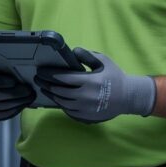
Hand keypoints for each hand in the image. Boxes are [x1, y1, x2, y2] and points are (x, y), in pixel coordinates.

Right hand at [0, 67, 35, 121]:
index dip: (0, 81)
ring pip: (1, 106)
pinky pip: (2, 115)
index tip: (14, 81)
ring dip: (18, 102)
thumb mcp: (0, 66)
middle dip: (14, 93)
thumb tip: (23, 73)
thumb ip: (7, 69)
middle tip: (28, 90)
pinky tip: (24, 104)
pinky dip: (15, 110)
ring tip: (30, 97)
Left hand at [35, 47, 155, 123]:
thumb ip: (88, 56)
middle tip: (38, 79)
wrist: (128, 97)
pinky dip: (60, 104)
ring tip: (43, 88)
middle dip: (46, 84)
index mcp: (89, 81)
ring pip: (61, 102)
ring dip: (51, 95)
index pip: (63, 78)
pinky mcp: (85, 116)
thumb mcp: (104, 62)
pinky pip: (68, 110)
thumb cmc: (115, 77)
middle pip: (58, 91)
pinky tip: (56, 98)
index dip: (49, 75)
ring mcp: (85, 108)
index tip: (41, 71)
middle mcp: (85, 96)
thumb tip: (74, 51)